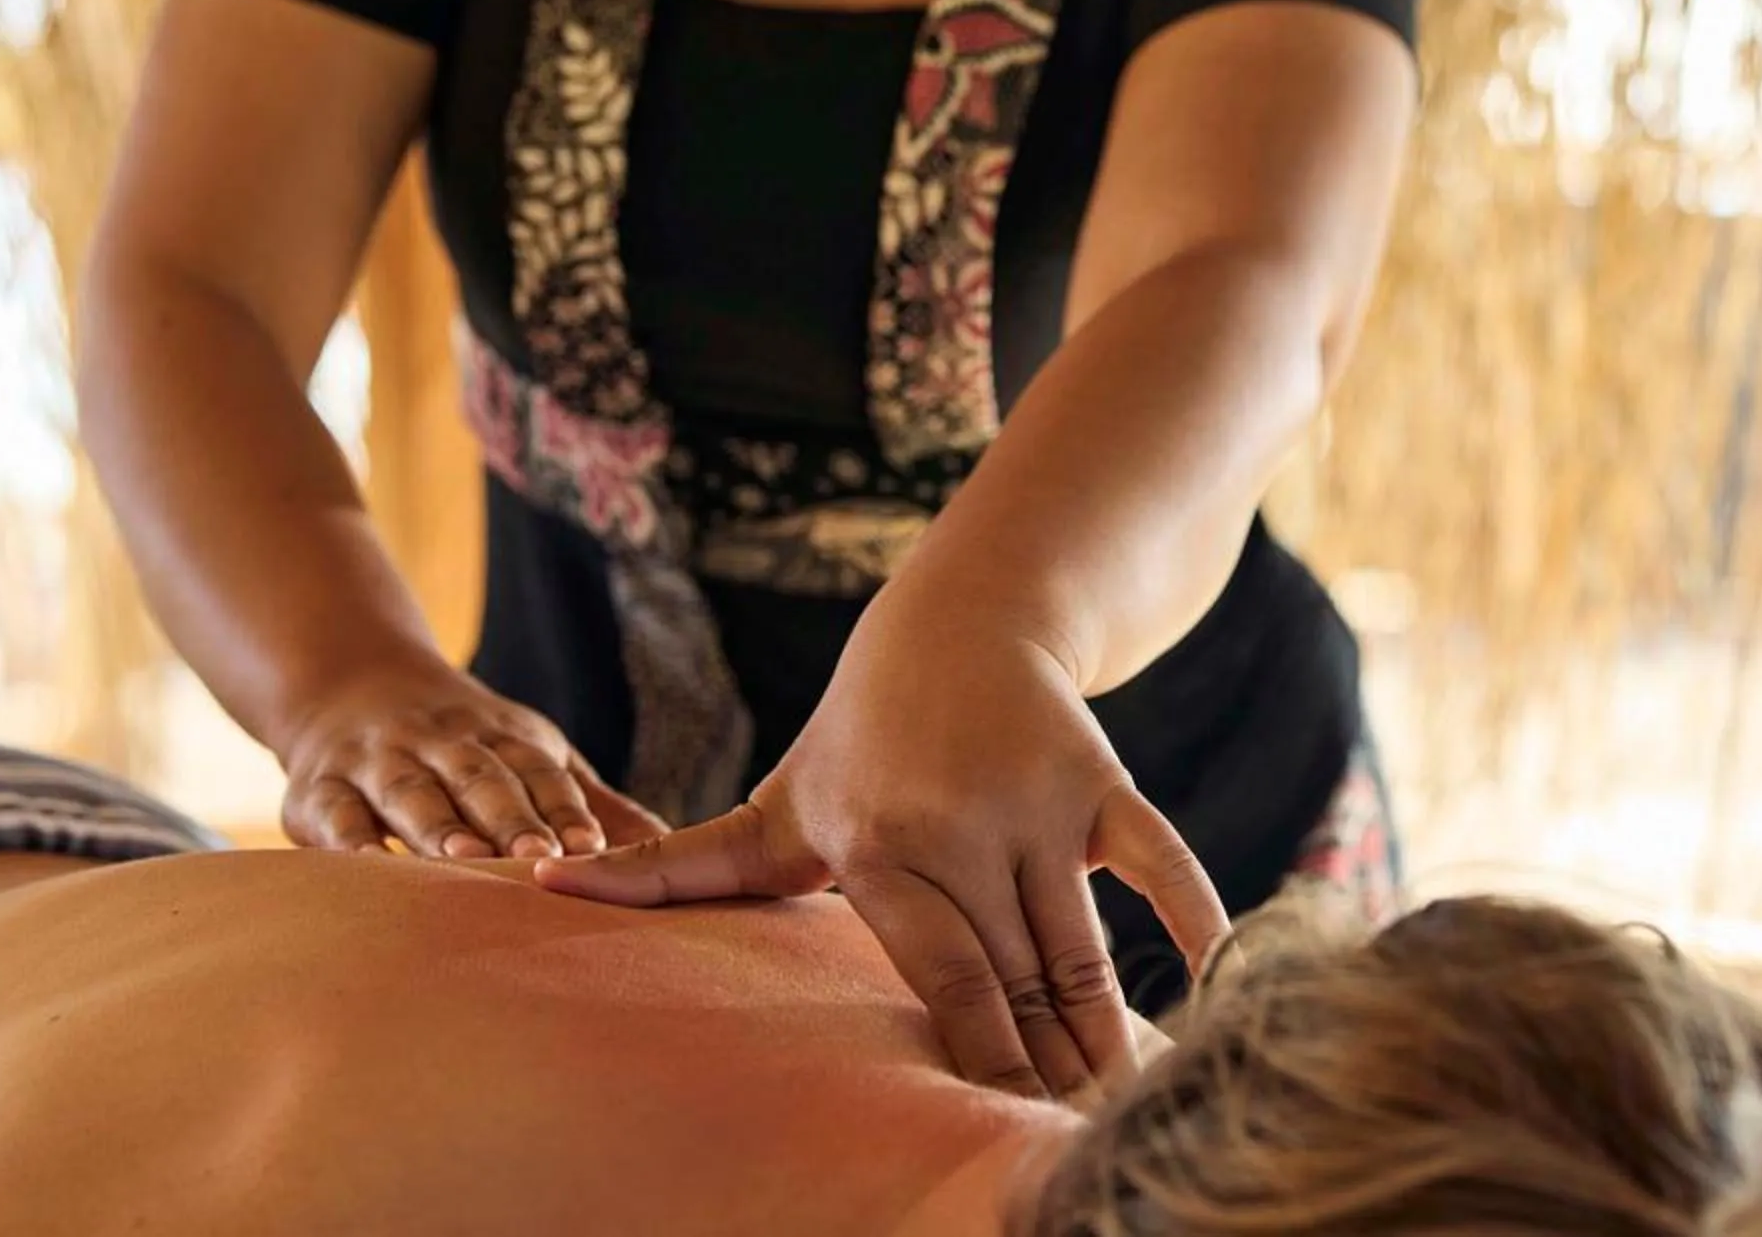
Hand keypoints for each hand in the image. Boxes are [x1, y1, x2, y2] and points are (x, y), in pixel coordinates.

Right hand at [274, 658, 667, 861]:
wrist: (349, 685)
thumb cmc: (462, 743)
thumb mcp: (527, 755)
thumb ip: (593, 802)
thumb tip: (676, 844)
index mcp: (503, 737)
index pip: (539, 771)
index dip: (565, 807)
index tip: (594, 846)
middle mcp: (442, 742)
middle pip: (480, 777)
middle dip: (510, 816)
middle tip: (541, 855)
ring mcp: (378, 761)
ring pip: (410, 790)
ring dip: (436, 823)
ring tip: (463, 860)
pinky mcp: (318, 790)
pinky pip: (334, 813)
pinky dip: (347, 840)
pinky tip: (364, 868)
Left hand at [533, 574, 1227, 1101]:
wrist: (962, 613)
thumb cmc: (857, 736)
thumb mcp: (773, 805)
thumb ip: (673, 869)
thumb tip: (536, 889)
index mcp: (881, 848)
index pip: (943, 983)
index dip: (978, 1064)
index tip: (995, 1134)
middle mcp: (964, 827)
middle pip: (1020, 982)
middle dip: (1047, 1071)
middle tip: (1068, 1149)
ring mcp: (1040, 805)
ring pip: (1086, 946)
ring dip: (1114, 1035)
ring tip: (1126, 1112)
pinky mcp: (1104, 783)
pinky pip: (1161, 863)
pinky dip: (1199, 919)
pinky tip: (1225, 988)